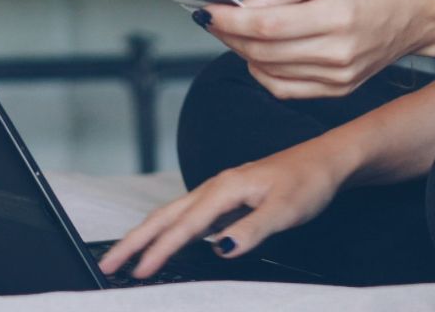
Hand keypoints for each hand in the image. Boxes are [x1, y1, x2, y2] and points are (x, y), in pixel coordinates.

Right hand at [94, 138, 349, 279]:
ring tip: (126, 257)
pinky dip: (168, 231)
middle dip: (134, 240)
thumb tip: (221, 250)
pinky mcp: (227, 199)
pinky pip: (188, 217)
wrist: (326, 160)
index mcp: (225, 188)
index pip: (184, 226)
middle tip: (108, 264)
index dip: (159, 251)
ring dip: (147, 235)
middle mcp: (216, 187)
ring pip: (173, 215)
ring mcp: (220, 192)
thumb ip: (252, 230)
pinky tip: (166, 244)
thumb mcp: (285, 210)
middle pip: (164, 216)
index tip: (137, 272)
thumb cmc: (308, 181)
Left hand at [201, 0, 434, 99]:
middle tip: (214, 20)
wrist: (420, 11)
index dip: (230, 21)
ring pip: (270, 73)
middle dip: (230, 36)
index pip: (267, 26)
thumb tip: (241, 8)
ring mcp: (340, 77)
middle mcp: (338, 52)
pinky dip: (264, 73)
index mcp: (336, 16)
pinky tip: (258, 54)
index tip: (207, 12)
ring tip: (233, 33)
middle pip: (264, 51)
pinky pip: (287, 89)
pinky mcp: (340, 90)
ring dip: (243, 53)